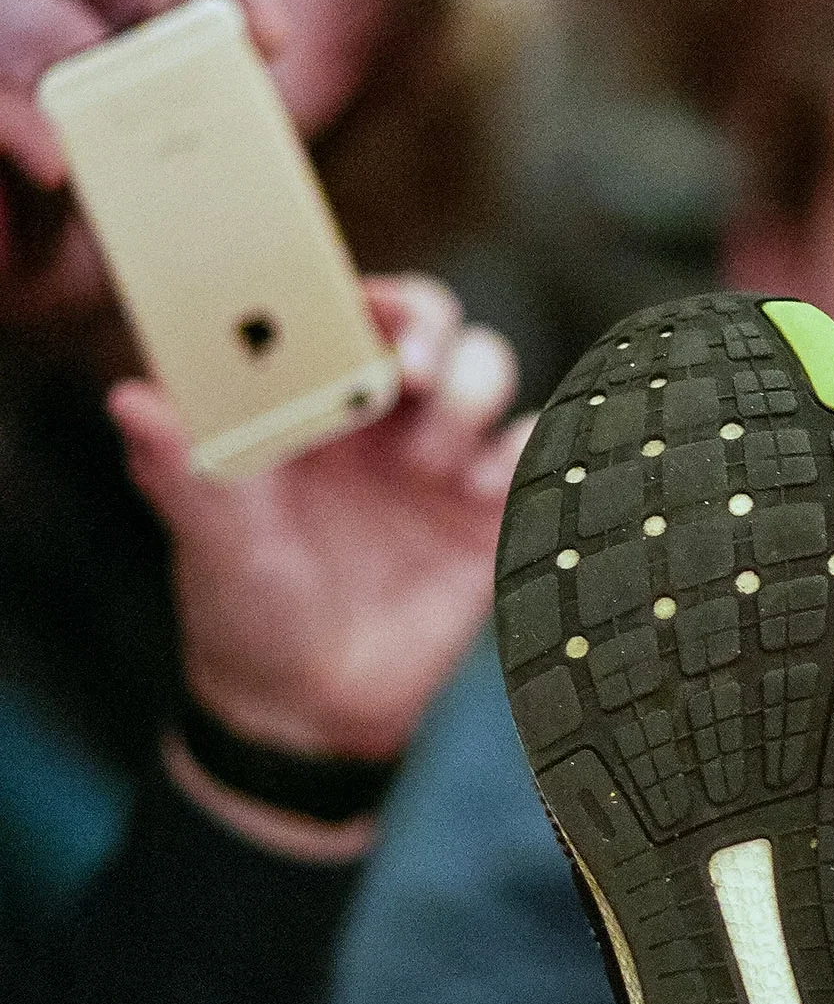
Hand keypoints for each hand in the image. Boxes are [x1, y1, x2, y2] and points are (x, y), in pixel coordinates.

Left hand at [108, 276, 532, 761]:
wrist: (310, 709)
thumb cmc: (244, 609)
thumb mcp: (212, 540)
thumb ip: (182, 467)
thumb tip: (130, 400)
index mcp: (312, 400)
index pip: (348, 308)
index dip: (364, 294)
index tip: (363, 315)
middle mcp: (381, 415)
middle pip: (434, 322)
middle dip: (434, 333)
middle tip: (413, 377)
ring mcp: (441, 457)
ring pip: (488, 369)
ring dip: (468, 400)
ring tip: (434, 473)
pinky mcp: (491, 510)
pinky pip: (534, 447)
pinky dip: (522, 453)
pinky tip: (480, 497)